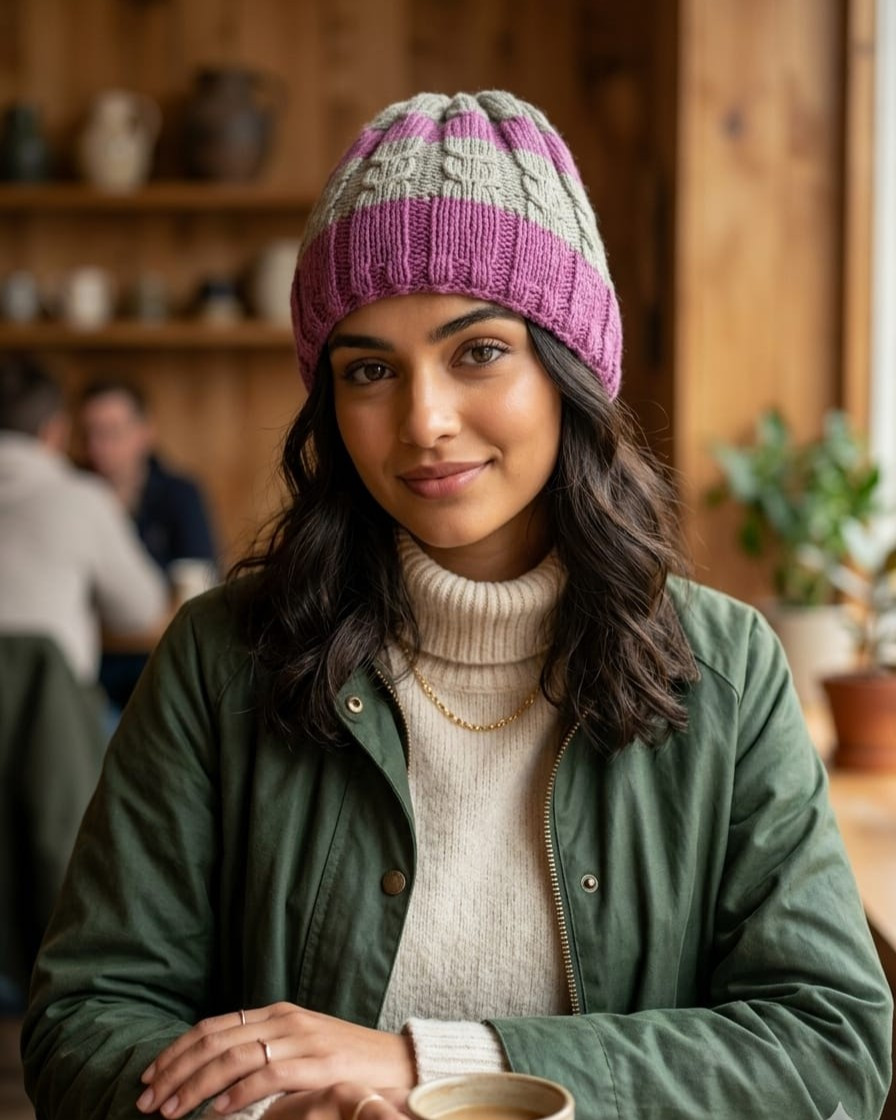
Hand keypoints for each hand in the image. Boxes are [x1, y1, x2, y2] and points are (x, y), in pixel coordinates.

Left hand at [136, 1003, 415, 1117]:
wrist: (400, 1063)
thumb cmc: (347, 1063)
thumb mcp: (300, 1049)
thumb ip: (264, 1053)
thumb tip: (215, 1076)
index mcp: (277, 1013)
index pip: (213, 1027)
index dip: (176, 1051)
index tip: (148, 1077)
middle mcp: (285, 1020)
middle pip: (214, 1040)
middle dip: (174, 1071)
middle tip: (146, 1102)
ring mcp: (302, 1038)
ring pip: (233, 1057)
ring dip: (194, 1086)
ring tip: (170, 1111)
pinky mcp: (319, 1063)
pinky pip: (267, 1075)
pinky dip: (236, 1094)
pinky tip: (216, 1114)